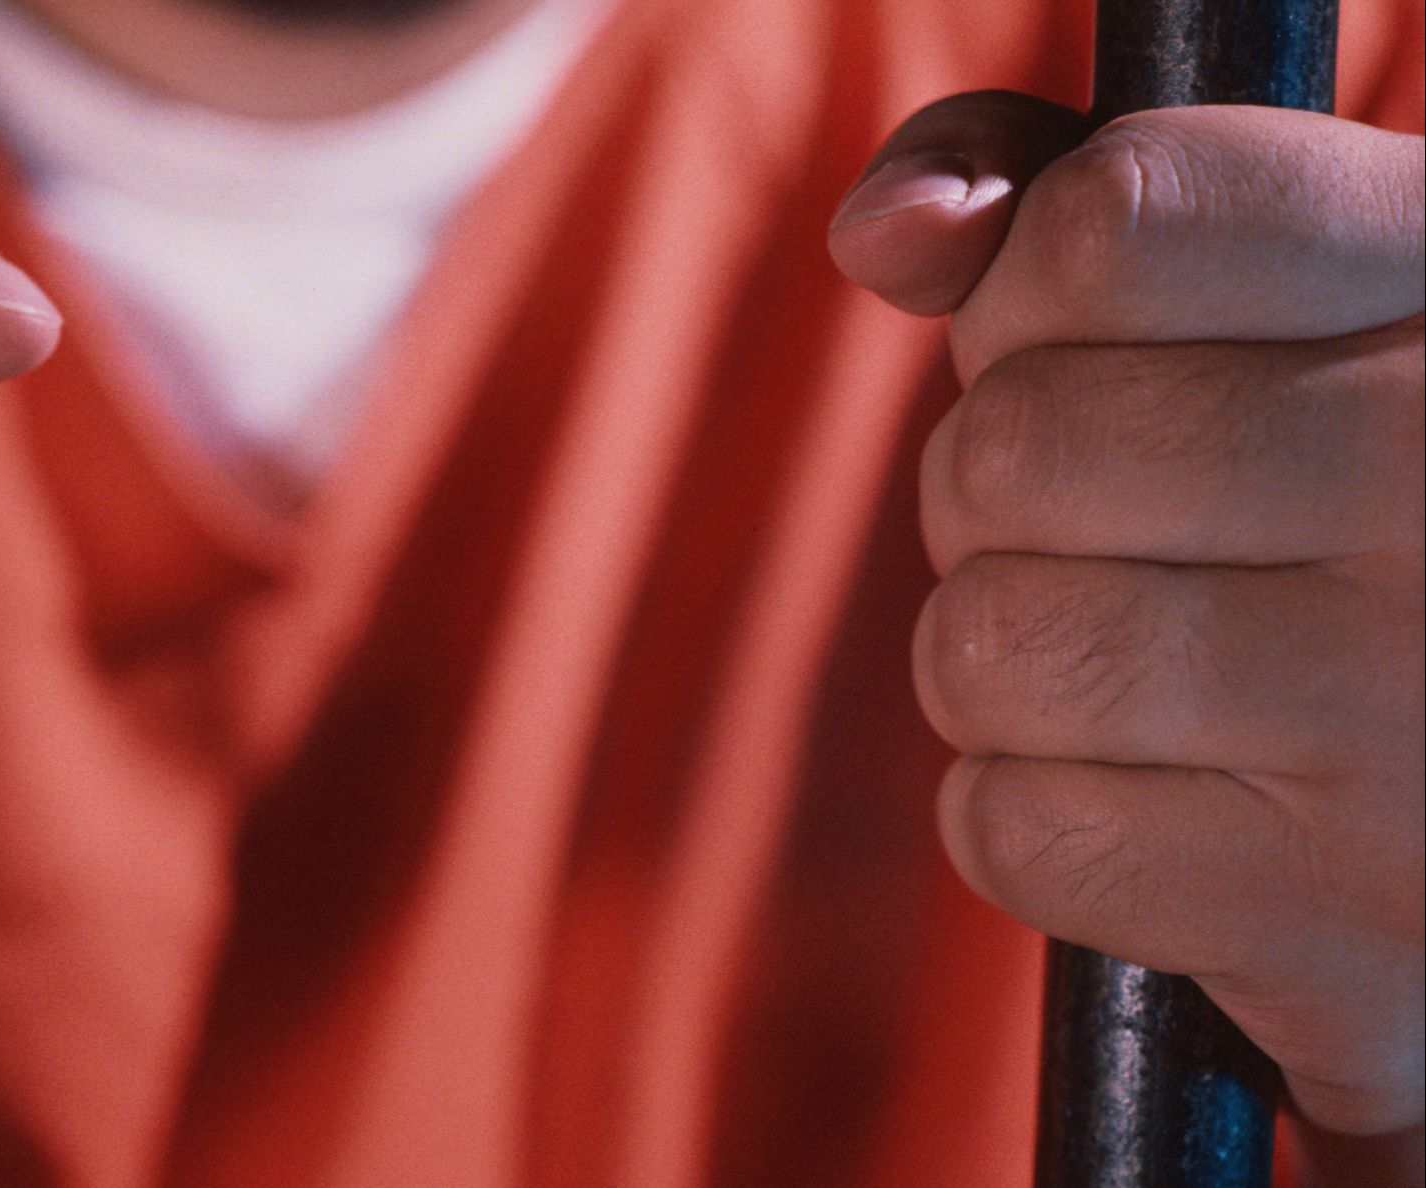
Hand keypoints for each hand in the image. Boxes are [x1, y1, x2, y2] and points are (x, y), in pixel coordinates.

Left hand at [831, 94, 1423, 1177]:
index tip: (1084, 342)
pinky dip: (1037, 819)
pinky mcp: (1346, 920)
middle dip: (994, 497)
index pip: (1119, 222)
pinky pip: (1012, 828)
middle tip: (1108, 533)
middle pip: (1014, 449)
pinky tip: (1168, 803)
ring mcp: (1411, 708)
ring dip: (1004, 666)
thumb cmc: (1372, 522)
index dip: (1028, 294)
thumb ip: (1086, 221)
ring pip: (992, 647)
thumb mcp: (1293, 310)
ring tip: (1129, 668)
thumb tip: (884, 232)